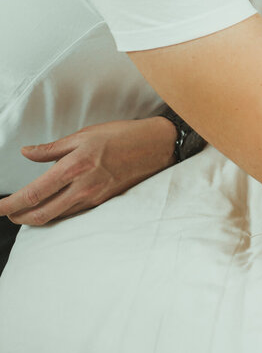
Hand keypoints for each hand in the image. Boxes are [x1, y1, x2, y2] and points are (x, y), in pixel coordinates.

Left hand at [0, 118, 175, 225]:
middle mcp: (82, 187)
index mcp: (73, 167)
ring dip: (37, 217)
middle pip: (41, 214)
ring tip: (26, 212)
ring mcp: (94, 197)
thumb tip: (27, 153)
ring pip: (57, 216)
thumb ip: (52, 148)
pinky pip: (73, 213)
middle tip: (8, 213)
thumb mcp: (84, 135)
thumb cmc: (123, 136)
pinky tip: (53, 207)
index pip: (33, 193)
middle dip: (19, 217)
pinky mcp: (103, 201)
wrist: (156, 146)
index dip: (10, 204)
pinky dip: (57, 213)